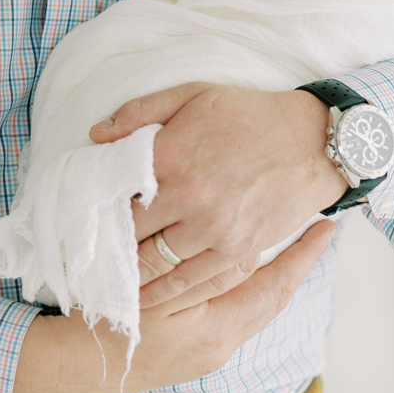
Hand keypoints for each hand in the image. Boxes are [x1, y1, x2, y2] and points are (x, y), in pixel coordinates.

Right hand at [11, 217, 337, 392]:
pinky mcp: (192, 352)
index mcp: (217, 331)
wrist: (70, 368)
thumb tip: (248, 254)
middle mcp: (221, 346)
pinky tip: (237, 265)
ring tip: (286, 239)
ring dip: (268, 275)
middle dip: (293, 265)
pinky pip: (230, 313)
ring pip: (252, 305)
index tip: (328, 228)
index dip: (302, 256)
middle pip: (270, 299)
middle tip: (315, 227)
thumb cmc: (103, 324)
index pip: (275, 286)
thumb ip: (201, 274)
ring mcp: (207, 352)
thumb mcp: (151, 292)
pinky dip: (241, 287)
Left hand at [91, 83, 345, 307]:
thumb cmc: (250, 115)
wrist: (313, 143)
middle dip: (106, 246)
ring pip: (154, 262)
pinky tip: (141, 297)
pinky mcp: (236, 249)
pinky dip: (161, 292)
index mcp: (173, 153)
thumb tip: (95, 136)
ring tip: (104, 281)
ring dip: (127, 274)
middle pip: (130, 232)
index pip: (117, 190)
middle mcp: (190, 195)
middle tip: (84, 257)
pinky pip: (189, 279)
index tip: (80, 219)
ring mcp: (214, 227)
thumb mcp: (193, 95)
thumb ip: (139, 113)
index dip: (95, 207)